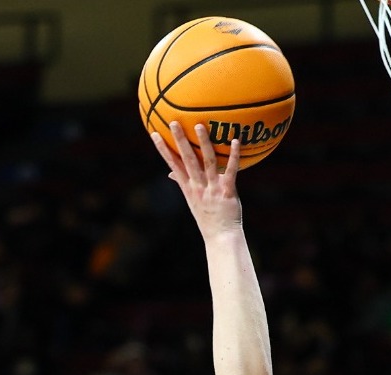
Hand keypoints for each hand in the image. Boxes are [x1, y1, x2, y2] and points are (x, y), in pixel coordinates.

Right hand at [150, 121, 242, 238]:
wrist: (220, 236)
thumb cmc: (207, 216)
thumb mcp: (191, 200)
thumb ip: (182, 183)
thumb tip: (170, 173)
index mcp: (188, 187)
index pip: (172, 164)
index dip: (163, 149)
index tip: (155, 133)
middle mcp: (197, 186)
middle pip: (187, 159)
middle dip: (179, 141)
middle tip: (173, 122)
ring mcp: (212, 189)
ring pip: (207, 162)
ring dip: (203, 143)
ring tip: (199, 126)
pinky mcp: (227, 192)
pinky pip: (231, 171)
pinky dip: (233, 156)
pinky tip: (235, 141)